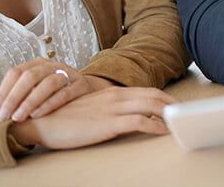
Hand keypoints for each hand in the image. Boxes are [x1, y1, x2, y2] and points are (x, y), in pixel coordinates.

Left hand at [0, 58, 114, 121]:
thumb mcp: (34, 90)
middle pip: (29, 76)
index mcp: (38, 64)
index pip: (15, 72)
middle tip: (3, 117)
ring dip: (29, 101)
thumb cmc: (56, 94)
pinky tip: (37, 115)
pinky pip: (64, 93)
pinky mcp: (81, 86)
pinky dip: (49, 104)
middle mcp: (52, 66)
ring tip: (18, 117)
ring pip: (47, 83)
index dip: (2, 92)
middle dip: (12, 98)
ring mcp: (68, 74)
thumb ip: (15, 93)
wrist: (88, 93)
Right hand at [9, 86, 173, 149]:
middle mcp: (114, 96)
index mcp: (110, 92)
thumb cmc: (62, 117)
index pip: (145, 90)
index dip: (163, 97)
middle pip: (153, 95)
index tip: (175, 106)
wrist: (39, 120)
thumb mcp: (89, 109)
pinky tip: (164, 132)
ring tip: (180, 121)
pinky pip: (140, 122)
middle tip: (184, 113)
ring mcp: (112, 108)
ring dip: (169, 114)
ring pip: (151, 105)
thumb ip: (107, 109)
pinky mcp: (107, 123)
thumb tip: (123, 116)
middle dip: (172, 103)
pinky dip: (156, 126)